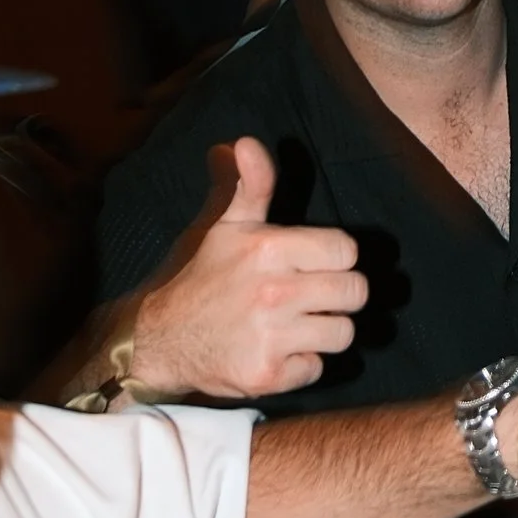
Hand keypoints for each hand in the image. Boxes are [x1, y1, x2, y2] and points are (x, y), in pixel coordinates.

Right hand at [129, 137, 366, 401]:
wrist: (162, 339)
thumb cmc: (205, 278)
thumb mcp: (228, 227)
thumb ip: (252, 184)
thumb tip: (245, 142)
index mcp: (268, 249)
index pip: (346, 250)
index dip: (334, 258)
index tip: (314, 264)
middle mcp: (273, 292)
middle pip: (355, 292)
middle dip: (337, 295)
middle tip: (310, 297)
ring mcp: (271, 336)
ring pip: (343, 333)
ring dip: (324, 332)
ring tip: (296, 324)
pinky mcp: (267, 376)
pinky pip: (318, 369)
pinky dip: (302, 365)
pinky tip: (278, 352)